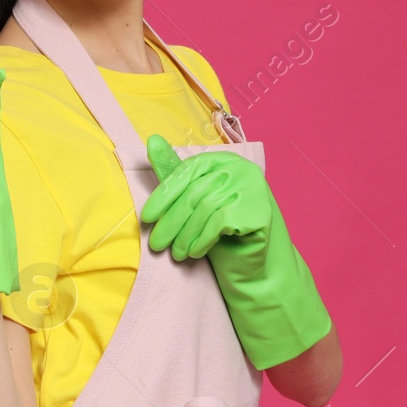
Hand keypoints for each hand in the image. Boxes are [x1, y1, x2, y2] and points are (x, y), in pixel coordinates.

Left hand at [141, 133, 331, 370]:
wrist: (253, 266)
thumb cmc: (220, 233)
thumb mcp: (194, 203)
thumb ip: (175, 174)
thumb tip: (151, 140)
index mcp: (225, 159)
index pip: (188, 170)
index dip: (164, 195)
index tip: (147, 219)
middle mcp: (242, 168)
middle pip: (195, 192)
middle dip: (171, 222)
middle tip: (157, 245)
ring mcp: (253, 188)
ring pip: (205, 208)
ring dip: (184, 235)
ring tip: (176, 254)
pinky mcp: (259, 210)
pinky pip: (219, 222)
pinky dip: (202, 240)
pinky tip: (195, 253)